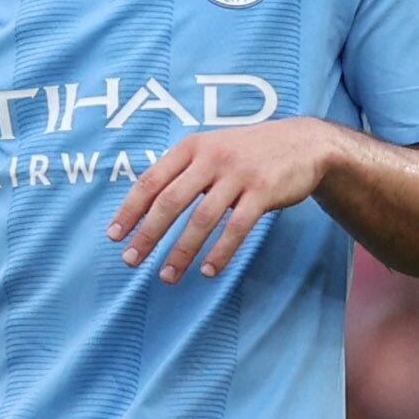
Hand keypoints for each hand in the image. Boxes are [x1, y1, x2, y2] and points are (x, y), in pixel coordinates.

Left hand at [108, 118, 338, 280]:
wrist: (303, 142)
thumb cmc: (247, 152)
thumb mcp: (210, 149)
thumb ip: (181, 172)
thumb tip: (144, 208)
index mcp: (191, 146)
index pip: (151, 180)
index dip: (130, 210)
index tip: (114, 236)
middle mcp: (211, 157)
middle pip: (170, 201)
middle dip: (147, 234)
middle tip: (130, 261)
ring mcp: (238, 174)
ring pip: (202, 218)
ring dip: (181, 251)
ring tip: (167, 276)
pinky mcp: (263, 191)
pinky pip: (236, 227)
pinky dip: (220, 252)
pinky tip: (207, 270)